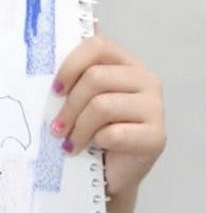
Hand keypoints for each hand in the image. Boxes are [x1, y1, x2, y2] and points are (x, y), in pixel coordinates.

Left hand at [50, 35, 165, 197]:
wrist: (111, 174)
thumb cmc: (94, 131)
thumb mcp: (82, 99)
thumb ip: (77, 73)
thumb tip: (58, 38)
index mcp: (126, 63)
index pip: (98, 46)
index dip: (71, 65)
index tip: (55, 89)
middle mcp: (146, 80)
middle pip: (95, 78)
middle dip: (69, 106)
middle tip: (57, 127)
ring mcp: (155, 107)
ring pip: (101, 106)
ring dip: (78, 128)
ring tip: (70, 142)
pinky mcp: (157, 136)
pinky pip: (114, 133)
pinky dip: (97, 142)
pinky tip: (94, 149)